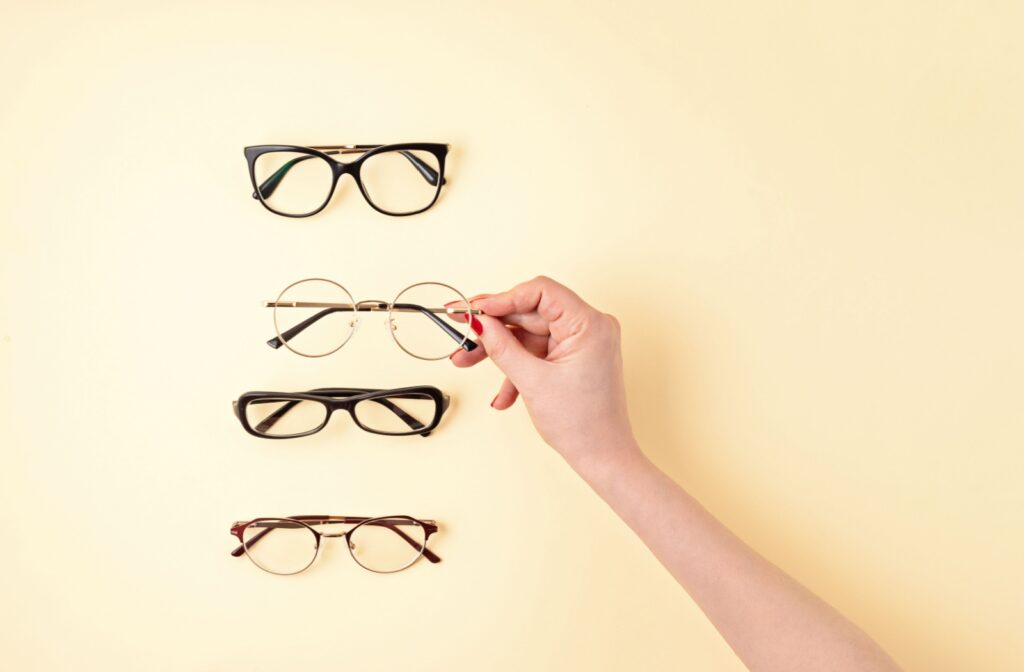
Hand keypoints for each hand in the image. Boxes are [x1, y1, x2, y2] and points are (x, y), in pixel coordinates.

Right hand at [451, 276, 637, 470]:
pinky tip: (502, 394)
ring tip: (465, 360)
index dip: (503, 298)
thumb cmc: (583, 424)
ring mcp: (581, 342)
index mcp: (589, 324)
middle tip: (461, 330)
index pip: (540, 292)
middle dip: (493, 328)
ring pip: (529, 335)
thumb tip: (480, 322)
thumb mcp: (533, 381)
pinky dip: (517, 368)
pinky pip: (537, 352)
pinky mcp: (573, 357)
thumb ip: (502, 347)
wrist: (602, 457)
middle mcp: (589, 327)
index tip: (475, 310)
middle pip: (530, 313)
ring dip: (499, 352)